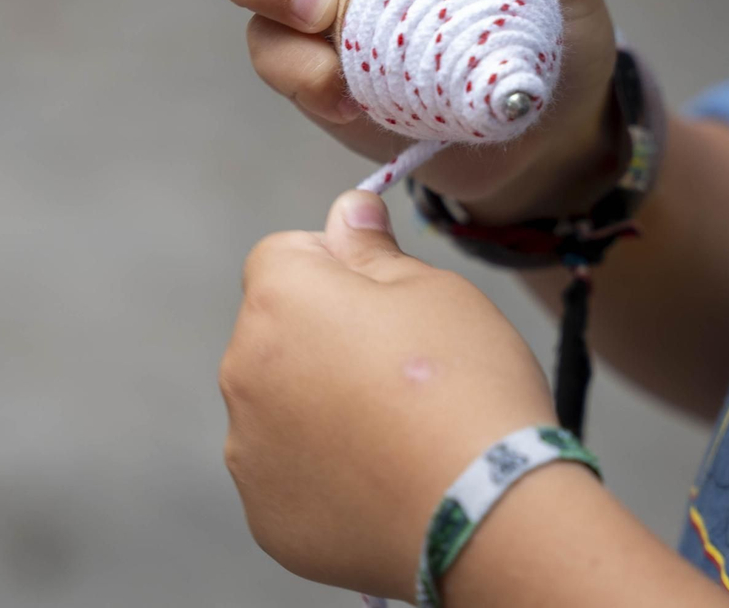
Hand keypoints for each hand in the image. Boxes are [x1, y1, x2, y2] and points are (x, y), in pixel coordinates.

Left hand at [220, 191, 556, 599]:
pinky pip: (288, 476)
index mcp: (278, 301)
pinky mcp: (267, 517)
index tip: (388, 302)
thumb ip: (372, 249)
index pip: (284, 256)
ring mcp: (248, 452)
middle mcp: (242, 372)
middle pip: (276, 334)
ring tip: (398, 435)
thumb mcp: (434, 289)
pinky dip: (324, 476)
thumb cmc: (466, 384)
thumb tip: (346, 210)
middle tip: (402, 374)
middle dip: (323, 341)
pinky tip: (383, 484)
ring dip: (318, 409)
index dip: (337, 269)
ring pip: (279, 407)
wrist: (486, 513)